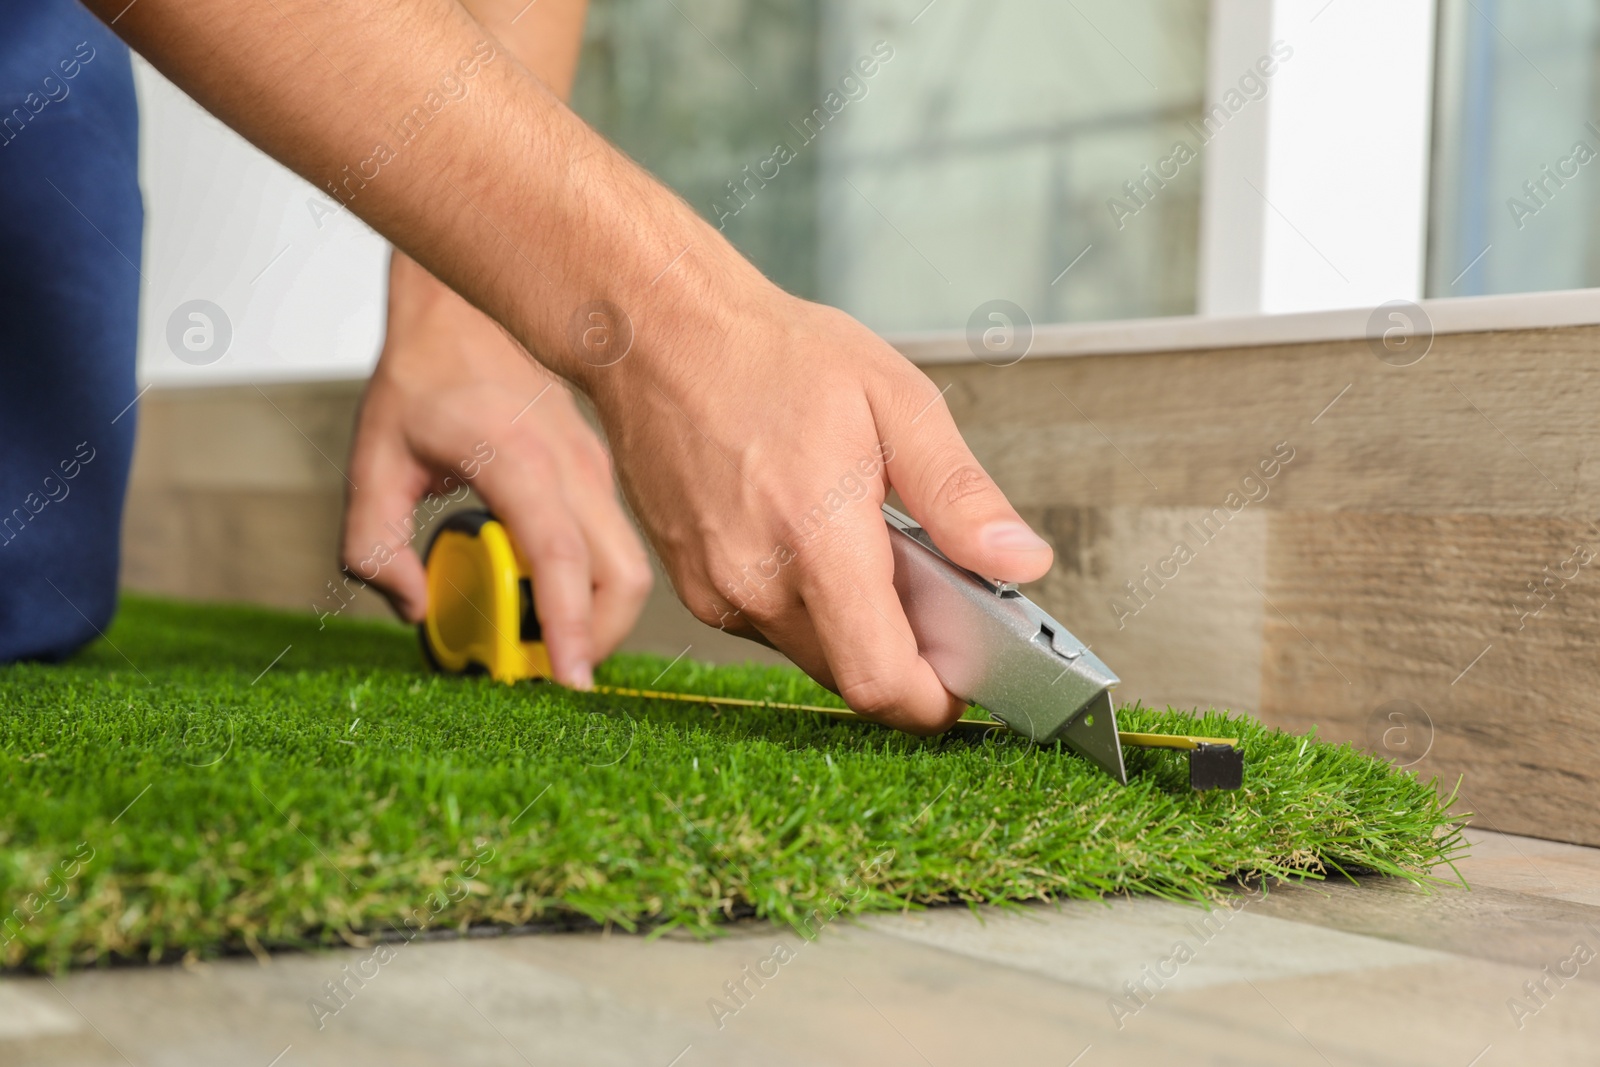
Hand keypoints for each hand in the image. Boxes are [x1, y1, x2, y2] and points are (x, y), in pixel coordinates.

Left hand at [342, 254, 651, 686]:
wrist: (463, 310)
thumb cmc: (421, 380)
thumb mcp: (370, 462)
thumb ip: (373, 546)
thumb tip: (415, 609)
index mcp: (518, 460)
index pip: (560, 557)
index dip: (568, 625)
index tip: (566, 680)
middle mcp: (573, 469)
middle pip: (622, 577)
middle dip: (596, 639)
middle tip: (546, 673)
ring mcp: (595, 472)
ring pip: (627, 568)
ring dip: (594, 618)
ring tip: (538, 639)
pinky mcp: (598, 478)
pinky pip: (612, 548)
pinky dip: (589, 588)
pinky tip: (540, 594)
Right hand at [583, 282, 1052, 732]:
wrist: (661, 336)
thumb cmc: (771, 355)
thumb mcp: (895, 402)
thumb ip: (960, 495)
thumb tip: (1021, 562)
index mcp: (815, 539)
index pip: (881, 680)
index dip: (935, 699)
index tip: (968, 678)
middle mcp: (756, 582)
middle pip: (853, 676)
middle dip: (905, 652)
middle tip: (932, 586)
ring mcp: (717, 591)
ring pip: (814, 655)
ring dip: (857, 626)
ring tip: (870, 545)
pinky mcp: (696, 588)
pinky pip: (773, 628)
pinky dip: (811, 606)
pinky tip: (818, 540)